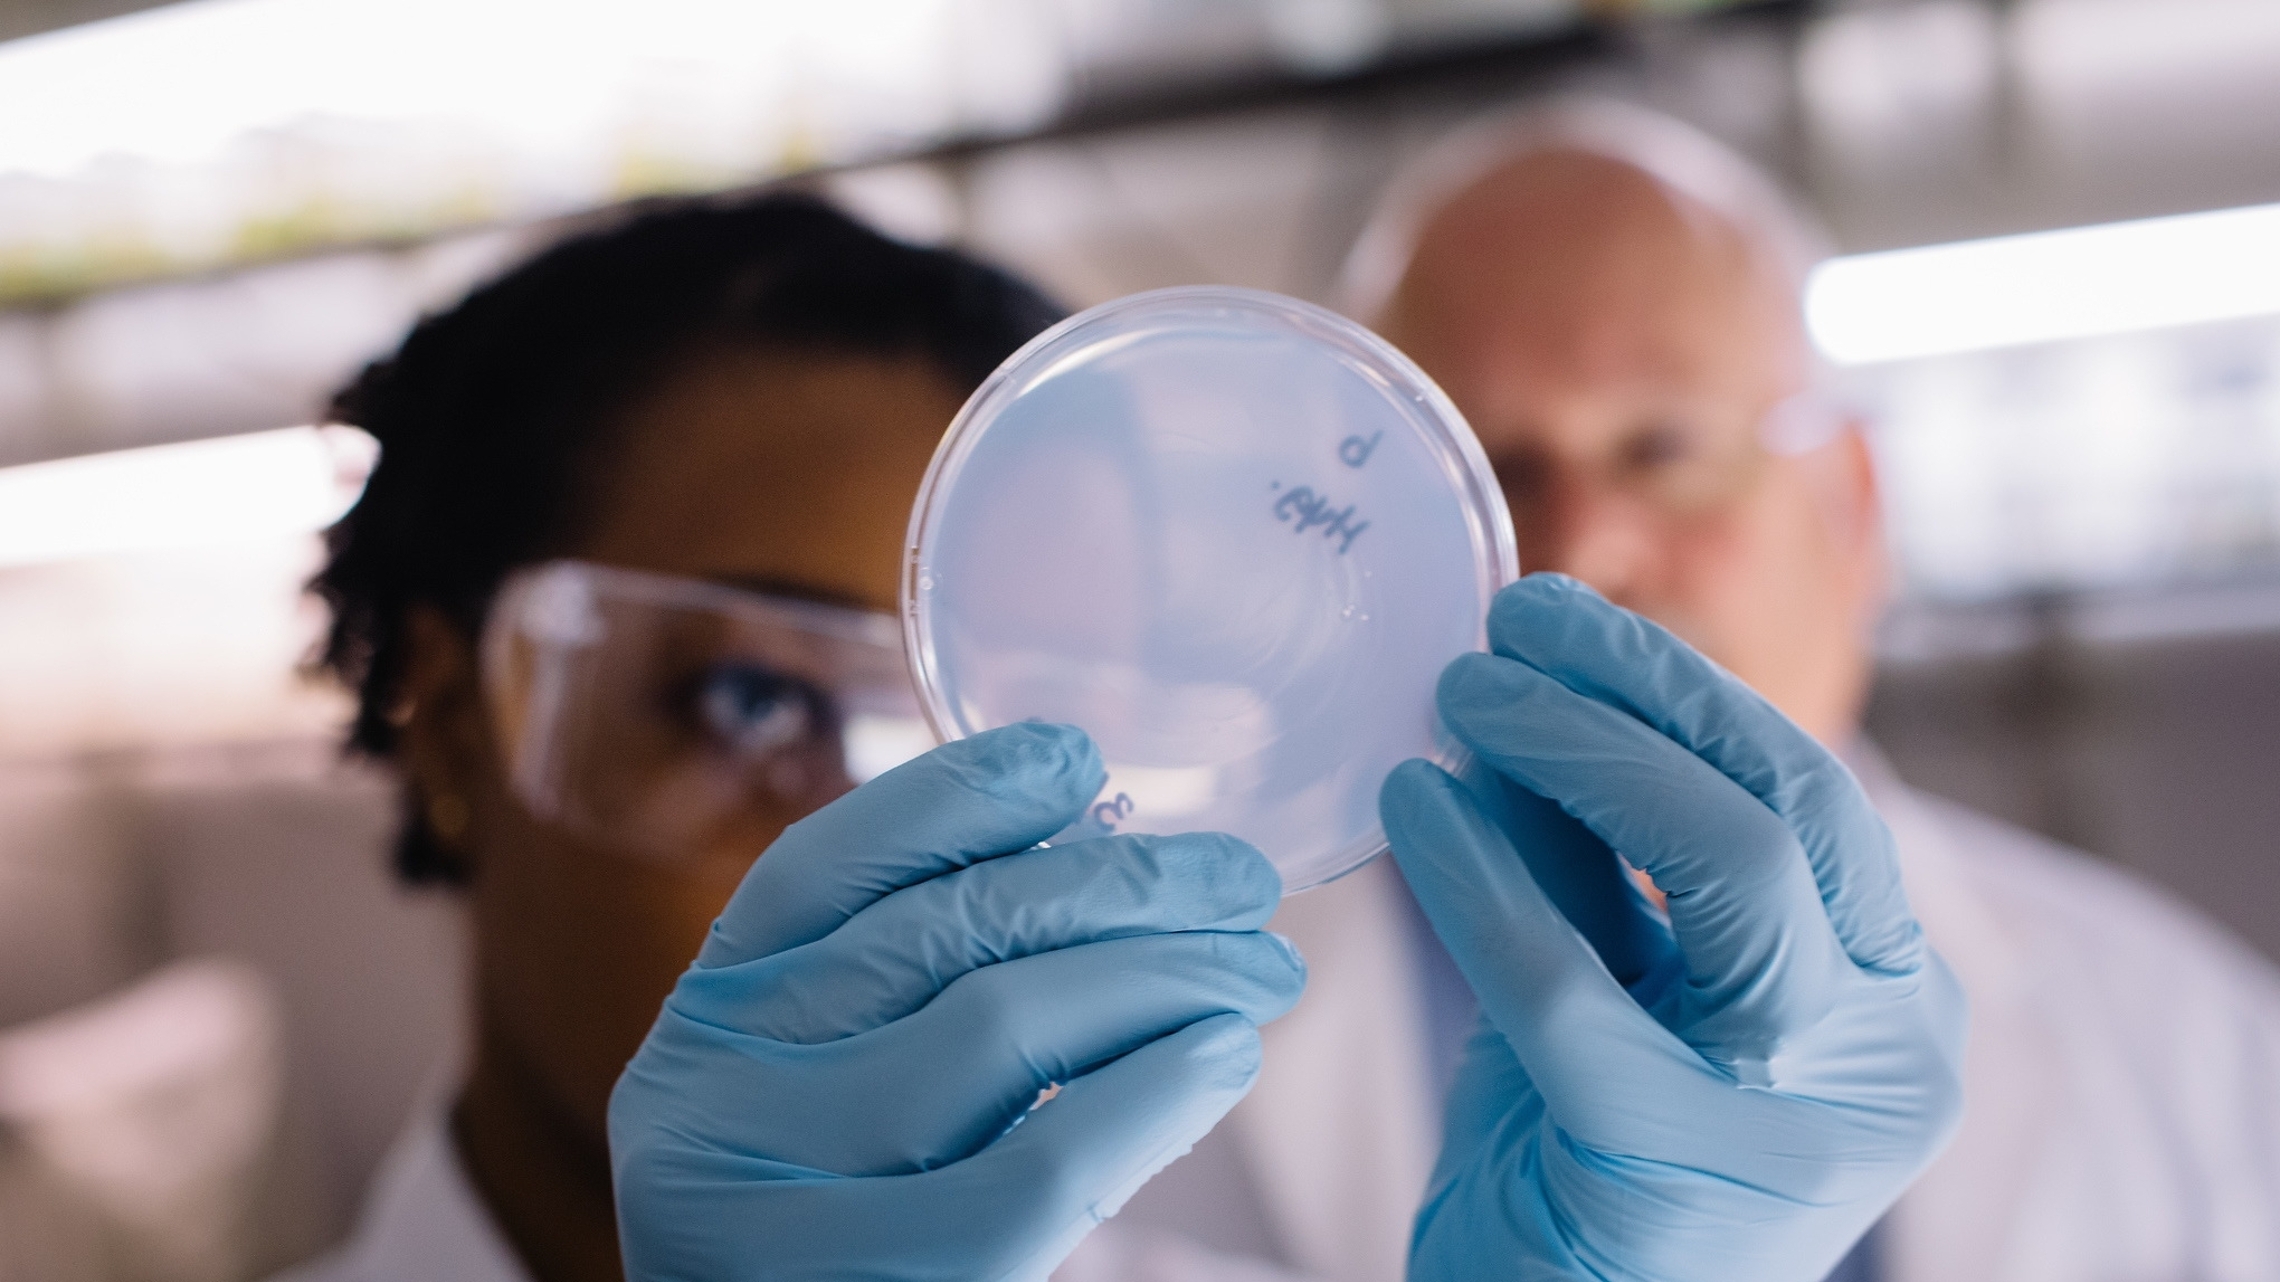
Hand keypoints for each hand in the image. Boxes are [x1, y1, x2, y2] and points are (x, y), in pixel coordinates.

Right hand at [610, 722, 1305, 1281]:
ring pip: (1000, 1026)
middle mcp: (716, 1103)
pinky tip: (1221, 1056)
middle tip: (1238, 878)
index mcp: (703, 1034)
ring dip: (1161, 972)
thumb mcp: (824, 1111)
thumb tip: (1099, 866)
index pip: (817, 871)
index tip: (1075, 757)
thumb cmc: (845, 1247)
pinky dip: (1149, 1094)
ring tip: (1262, 969)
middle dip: (1113, 883)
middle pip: (935, 935)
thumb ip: (907, 1003)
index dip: (953, 797)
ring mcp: (780, 1205)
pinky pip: (1042, 1168)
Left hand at [1381, 575, 1965, 1281]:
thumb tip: (1529, 686)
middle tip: (1508, 632)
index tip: (1561, 621)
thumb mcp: (1614, 980)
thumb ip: (1594, 856)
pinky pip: (1566, 983)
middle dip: (1642, 695)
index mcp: (1894, 1000)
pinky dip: (1479, 873)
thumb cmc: (1575, 1158)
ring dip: (1577, 754)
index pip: (1816, 798)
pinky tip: (1410, 804)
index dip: (1685, 691)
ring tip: (1461, 694)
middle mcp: (1886, 1057)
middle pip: (1794, 814)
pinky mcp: (1672, 1178)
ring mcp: (1798, 1127)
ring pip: (1729, 873)